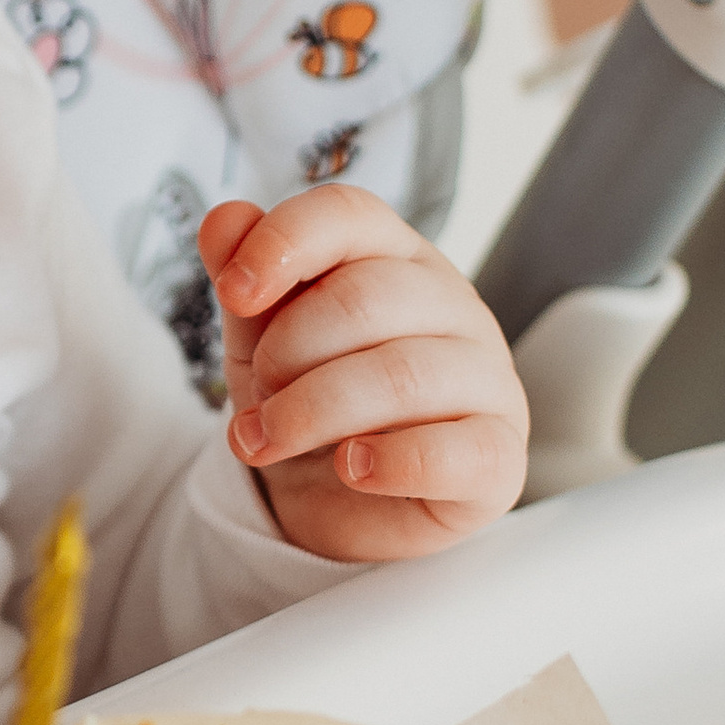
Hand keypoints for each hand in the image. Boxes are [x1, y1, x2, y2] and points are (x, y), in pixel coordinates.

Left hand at [199, 187, 526, 561]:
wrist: (342, 510)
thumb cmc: (313, 409)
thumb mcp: (262, 344)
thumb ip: (246, 283)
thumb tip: (223, 220)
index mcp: (398, 260)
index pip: (350, 214)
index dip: (285, 243)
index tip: (233, 294)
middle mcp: (455, 307)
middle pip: (365, 296)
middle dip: (285, 352)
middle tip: (259, 397)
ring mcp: (488, 379)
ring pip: (400, 375)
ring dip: (311, 413)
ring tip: (269, 441)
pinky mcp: (500, 458)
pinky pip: (450, 453)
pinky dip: (386, 463)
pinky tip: (350, 468)